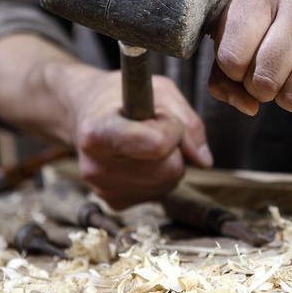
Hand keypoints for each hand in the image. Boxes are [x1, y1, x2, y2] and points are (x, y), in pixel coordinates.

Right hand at [0, 34, 211, 209]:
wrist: (87, 114)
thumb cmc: (122, 97)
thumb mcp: (160, 90)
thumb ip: (188, 121)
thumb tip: (204, 161)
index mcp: (97, 133)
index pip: (158, 145)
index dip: (172, 129)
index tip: (160, 114)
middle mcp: (95, 167)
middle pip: (169, 168)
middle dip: (173, 145)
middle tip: (151, 127)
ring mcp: (104, 189)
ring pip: (169, 181)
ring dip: (169, 159)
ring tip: (144, 141)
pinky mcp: (116, 202)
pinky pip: (161, 191)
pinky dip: (161, 174)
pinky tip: (140, 158)